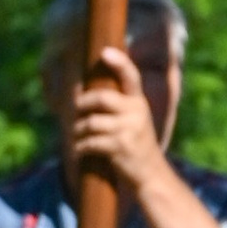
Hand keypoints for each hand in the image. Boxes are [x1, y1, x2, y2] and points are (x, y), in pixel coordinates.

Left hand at [69, 43, 166, 206]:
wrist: (151, 175)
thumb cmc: (135, 144)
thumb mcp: (134, 120)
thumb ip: (118, 104)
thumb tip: (83, 91)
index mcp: (139, 102)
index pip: (131, 76)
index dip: (119, 62)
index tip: (105, 52)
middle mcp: (136, 112)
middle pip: (101, 98)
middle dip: (82, 104)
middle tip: (75, 110)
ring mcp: (128, 130)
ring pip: (91, 122)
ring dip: (78, 131)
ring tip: (77, 136)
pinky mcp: (119, 147)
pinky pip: (90, 142)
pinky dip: (80, 148)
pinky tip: (81, 152)